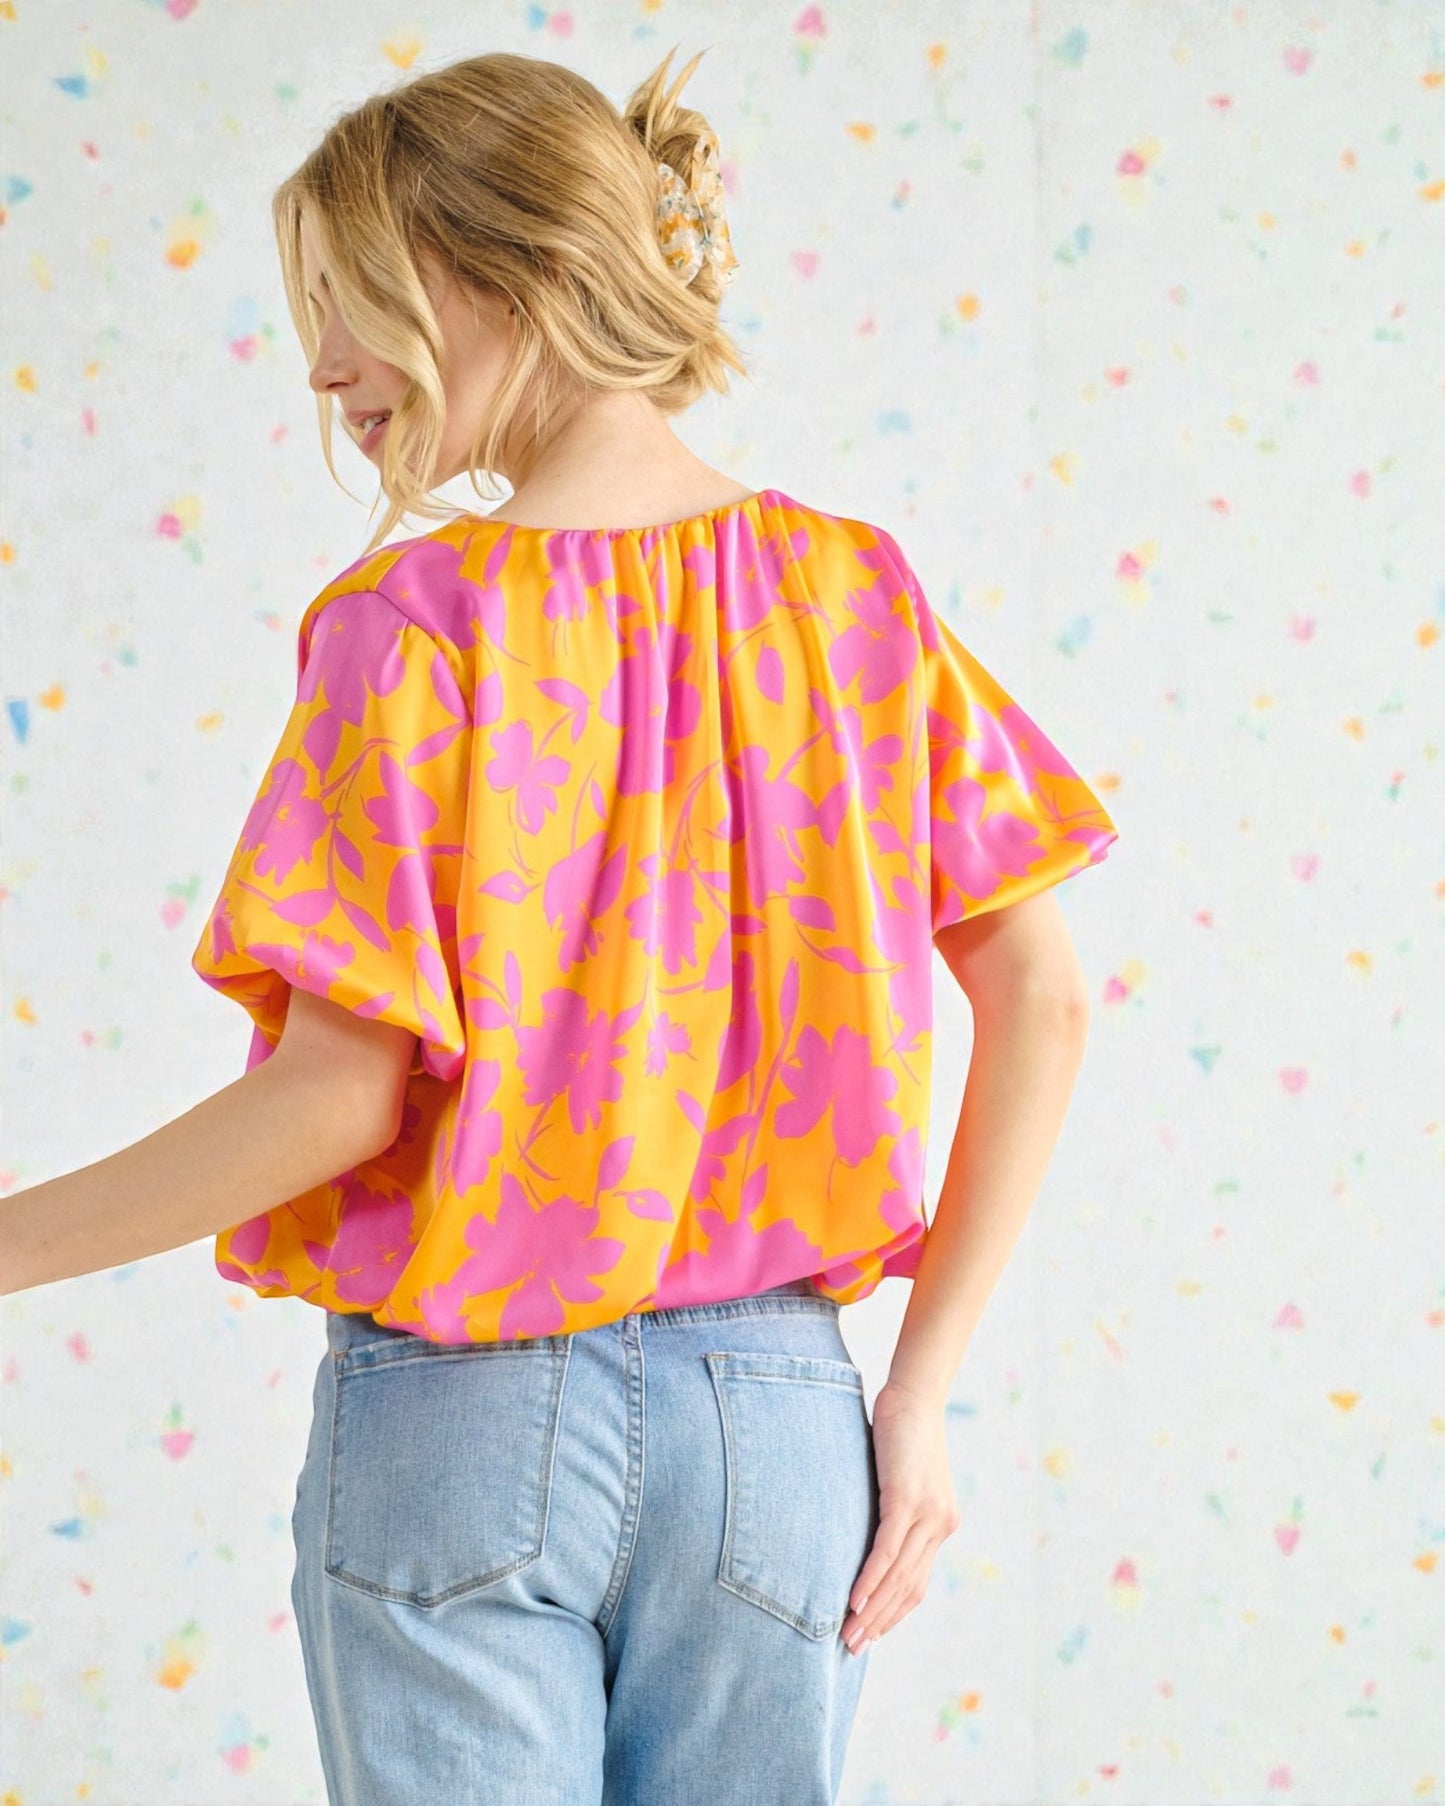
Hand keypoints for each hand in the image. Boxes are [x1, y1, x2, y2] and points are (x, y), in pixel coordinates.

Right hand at [841, 1380, 960, 1653]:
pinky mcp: (907, 1498)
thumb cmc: (900, 1433)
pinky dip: (871, 1578)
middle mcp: (940, 1526)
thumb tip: (863, 1538)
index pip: (916, 1584)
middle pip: (908, 1589)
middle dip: (879, 1623)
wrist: (913, 1395)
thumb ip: (892, 1512)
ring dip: (871, 1610)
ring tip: (847, 1633)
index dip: (892, 1614)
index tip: (868, 1636)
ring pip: (899, 1576)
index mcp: (940, 1525)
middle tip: (851, 1648)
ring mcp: (927, 1514)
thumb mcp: (900, 1481)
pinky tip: (854, 1599)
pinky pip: (888, 1549)